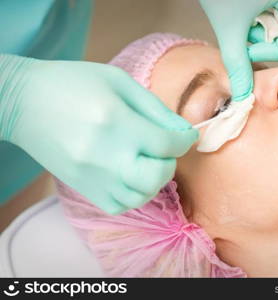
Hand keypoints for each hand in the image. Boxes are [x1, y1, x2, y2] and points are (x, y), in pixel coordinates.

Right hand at [0, 55, 197, 213]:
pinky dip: (134, 194)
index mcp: (116, 122)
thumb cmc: (73, 84)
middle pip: (157, 176)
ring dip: (155, 181)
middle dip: (170, 162)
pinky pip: (120, 205)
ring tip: (148, 162)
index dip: (184, 140)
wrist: (23, 102)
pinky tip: (131, 175)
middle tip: (164, 149)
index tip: (186, 136)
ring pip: (141, 196)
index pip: (166, 143)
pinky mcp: (82, 188)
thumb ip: (155, 108)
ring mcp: (92, 177)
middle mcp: (105, 155)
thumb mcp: (119, 83)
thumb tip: (183, 132)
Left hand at [199, 0, 277, 100]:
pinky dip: (265, 17)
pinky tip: (246, 13)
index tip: (248, 49)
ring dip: (269, 29)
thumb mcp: (228, 27)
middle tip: (252, 38)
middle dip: (276, 40)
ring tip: (244, 23)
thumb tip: (243, 92)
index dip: (272, 50)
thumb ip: (237, 62)